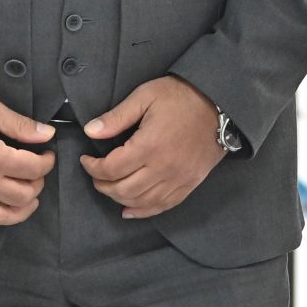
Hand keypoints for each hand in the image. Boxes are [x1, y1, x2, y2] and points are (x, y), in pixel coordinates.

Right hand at [0, 92, 55, 266]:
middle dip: (36, 184)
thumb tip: (48, 135)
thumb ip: (19, 124)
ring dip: (20, 212)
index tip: (47, 154)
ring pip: (1, 217)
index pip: (32, 169)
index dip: (46, 162)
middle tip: (35, 173)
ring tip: (27, 201)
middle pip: (22, 195)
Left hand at [80, 76, 227, 220]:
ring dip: (119, 198)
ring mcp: (179, 179)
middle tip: (95, 175)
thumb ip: (117, 117)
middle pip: (123, 190)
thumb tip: (90, 131)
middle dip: (102, 185)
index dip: (92, 168)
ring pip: (141, 201)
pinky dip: (144, 210)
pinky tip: (130, 209)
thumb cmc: (181, 96)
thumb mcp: (145, 96)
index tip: (86, 160)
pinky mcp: (190, 183)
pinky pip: (164, 205)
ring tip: (110, 187)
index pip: (111, 169)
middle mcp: (163, 168)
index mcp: (149, 145)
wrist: (220, 104)